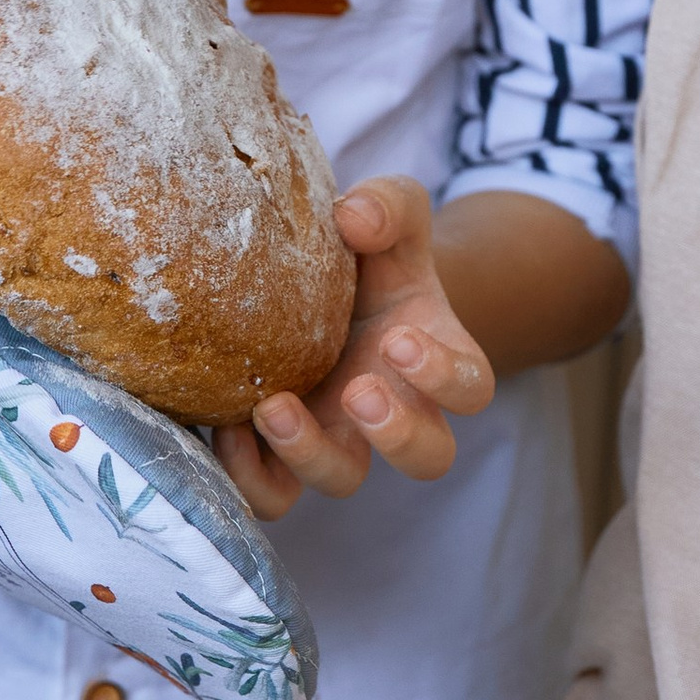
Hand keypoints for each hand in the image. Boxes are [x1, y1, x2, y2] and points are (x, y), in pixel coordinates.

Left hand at [217, 176, 489, 514]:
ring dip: (311, 454)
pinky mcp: (284, 451)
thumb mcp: (389, 212)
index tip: (401, 339)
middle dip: (397, 434)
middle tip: (360, 389)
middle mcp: (398, 409)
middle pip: (428, 457)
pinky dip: (252, 477)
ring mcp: (341, 436)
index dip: (445, 377)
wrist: (324, 278)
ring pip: (344, 480)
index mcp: (437, 357)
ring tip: (273, 406)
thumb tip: (354, 217)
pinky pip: (275, 493)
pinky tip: (227, 429)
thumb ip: (386, 206)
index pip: (472, 389)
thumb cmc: (370, 251)